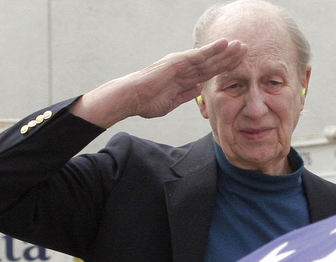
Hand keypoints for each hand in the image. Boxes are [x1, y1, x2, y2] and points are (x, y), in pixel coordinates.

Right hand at [72, 38, 246, 126]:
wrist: (131, 98)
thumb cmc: (146, 102)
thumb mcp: (171, 102)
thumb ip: (186, 95)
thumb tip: (199, 90)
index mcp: (183, 78)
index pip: (208, 72)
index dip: (223, 68)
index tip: (238, 65)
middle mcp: (183, 68)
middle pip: (211, 62)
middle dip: (229, 57)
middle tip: (246, 50)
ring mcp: (181, 63)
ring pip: (208, 57)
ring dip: (225, 51)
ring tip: (241, 45)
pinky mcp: (177, 61)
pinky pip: (198, 55)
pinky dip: (212, 49)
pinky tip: (225, 43)